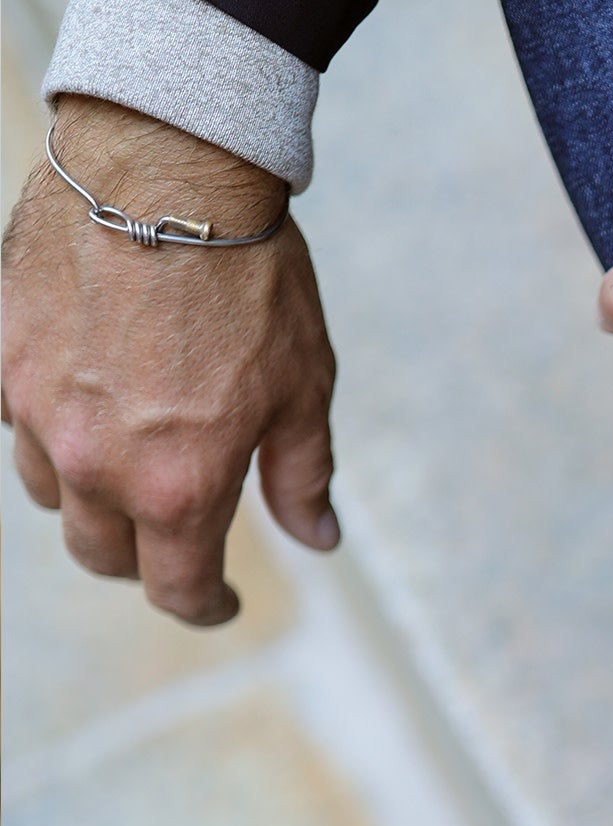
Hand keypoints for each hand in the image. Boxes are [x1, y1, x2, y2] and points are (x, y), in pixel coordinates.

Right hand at [2, 97, 338, 624]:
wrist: (166, 170)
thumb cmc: (250, 283)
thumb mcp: (302, 391)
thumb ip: (302, 477)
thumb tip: (318, 539)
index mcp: (177, 488)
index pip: (176, 589)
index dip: (204, 607)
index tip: (220, 603)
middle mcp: (94, 462)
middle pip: (101, 553)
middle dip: (142, 561)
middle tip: (176, 545)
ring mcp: (35, 407)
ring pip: (49, 493)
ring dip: (88, 500)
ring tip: (128, 473)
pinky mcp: (0, 352)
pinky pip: (12, 420)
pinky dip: (46, 432)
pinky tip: (84, 407)